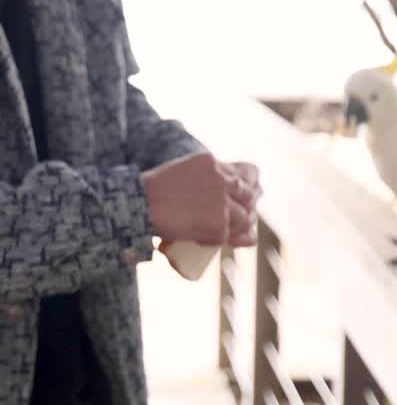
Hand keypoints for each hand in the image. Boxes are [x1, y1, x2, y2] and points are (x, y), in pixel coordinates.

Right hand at [141, 153, 261, 246]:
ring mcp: (221, 202)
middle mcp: (221, 179)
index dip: (251, 186)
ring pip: (245, 218)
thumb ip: (207, 178)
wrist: (136, 204)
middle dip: (249, 207)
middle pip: (250, 195)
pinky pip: (227, 236)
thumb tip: (234, 193)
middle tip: (242, 218)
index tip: (251, 194)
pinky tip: (204, 240)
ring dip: (238, 228)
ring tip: (223, 232)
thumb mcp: (184, 172)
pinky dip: (218, 241)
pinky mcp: (218, 224)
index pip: (247, 173)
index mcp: (211, 163)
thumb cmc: (152, 191)